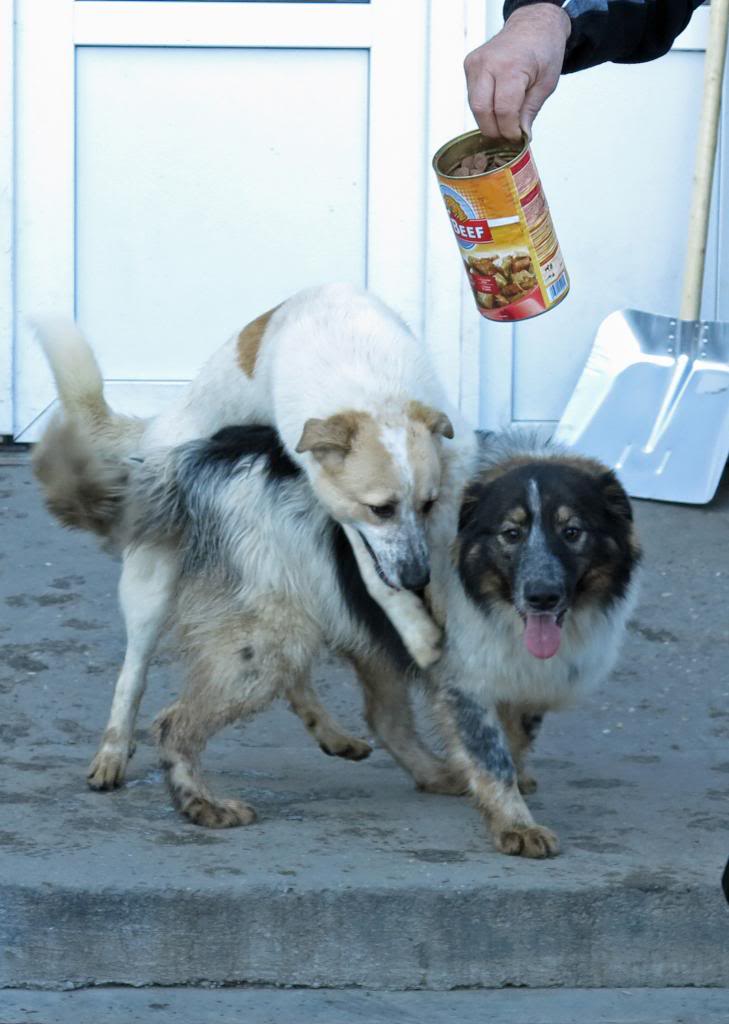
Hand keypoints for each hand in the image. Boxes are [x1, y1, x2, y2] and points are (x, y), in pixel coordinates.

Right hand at [464, 4, 570, 141]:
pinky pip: (473, 96)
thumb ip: (530, 111)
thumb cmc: (543, 50)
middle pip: (482, 110)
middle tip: (507, 136)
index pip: (503, 110)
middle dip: (494, 129)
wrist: (533, 24)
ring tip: (504, 122)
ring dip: (488, 119)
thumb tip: (520, 136)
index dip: (509, 130)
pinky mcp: (469, 65)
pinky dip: (484, 107)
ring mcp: (475, 63)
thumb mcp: (546, 84)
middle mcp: (488, 63)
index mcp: (511, 66)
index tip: (516, 138)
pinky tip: (497, 106)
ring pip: (474, 106)